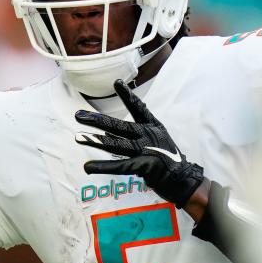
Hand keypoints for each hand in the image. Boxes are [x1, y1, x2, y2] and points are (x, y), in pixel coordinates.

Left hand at [75, 79, 203, 208]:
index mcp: (153, 127)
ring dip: (95, 141)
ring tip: (78, 137)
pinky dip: (103, 166)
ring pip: (115, 145)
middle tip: (78, 115)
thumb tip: (110, 131)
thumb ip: (137, 132)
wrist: (183, 179)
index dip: (128, 96)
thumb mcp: (157, 139)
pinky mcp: (144, 166)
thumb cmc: (167, 159)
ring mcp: (146, 151)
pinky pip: (119, 166)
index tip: (117, 82)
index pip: (139, 108)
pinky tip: (88, 167)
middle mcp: (149, 136)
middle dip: (97, 120)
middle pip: (119, 127)